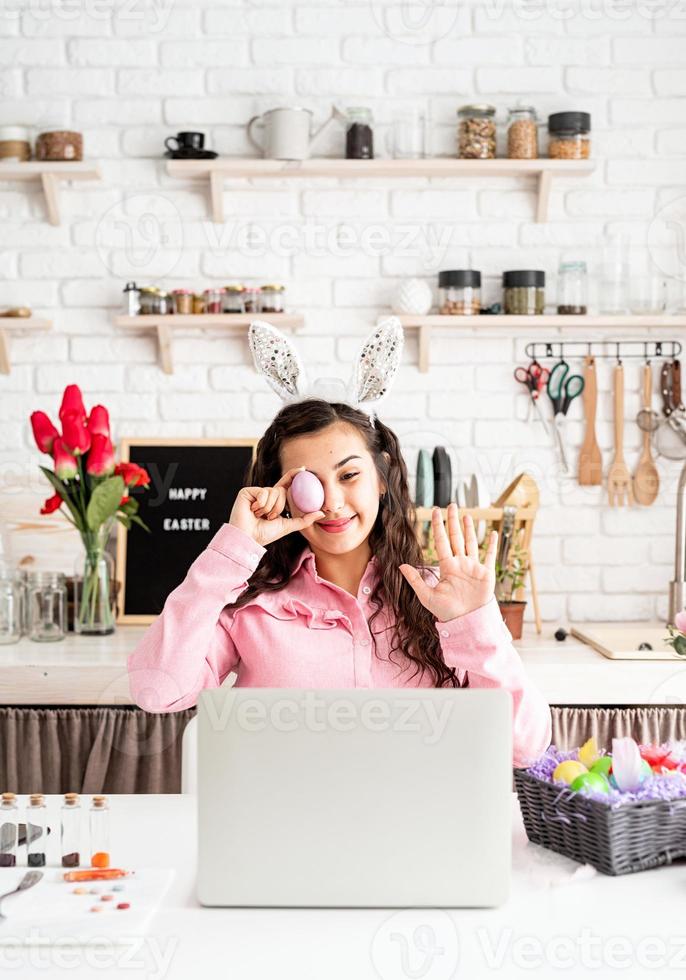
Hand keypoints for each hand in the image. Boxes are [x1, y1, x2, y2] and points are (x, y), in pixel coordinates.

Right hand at [229, 466, 324, 548]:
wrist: (248, 538)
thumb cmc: (265, 534)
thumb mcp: (288, 526)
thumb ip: (304, 519)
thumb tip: (321, 513)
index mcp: (274, 500)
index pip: (286, 484)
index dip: (294, 475)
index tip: (304, 469)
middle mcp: (265, 494)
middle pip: (281, 491)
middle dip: (278, 507)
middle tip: (268, 518)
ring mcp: (256, 493)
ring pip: (272, 492)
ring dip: (269, 508)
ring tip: (259, 516)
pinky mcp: (247, 492)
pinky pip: (263, 492)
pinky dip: (261, 504)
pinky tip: (252, 511)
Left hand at [399, 503, 497, 622]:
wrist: (466, 622)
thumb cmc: (446, 611)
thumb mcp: (427, 596)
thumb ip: (415, 580)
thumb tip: (401, 565)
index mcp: (447, 566)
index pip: (441, 541)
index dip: (438, 526)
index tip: (435, 511)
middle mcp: (460, 563)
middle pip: (456, 537)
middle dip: (453, 521)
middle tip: (451, 505)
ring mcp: (473, 567)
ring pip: (471, 543)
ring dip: (469, 529)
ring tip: (467, 515)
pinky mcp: (486, 573)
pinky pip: (489, 556)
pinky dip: (492, 545)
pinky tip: (493, 533)